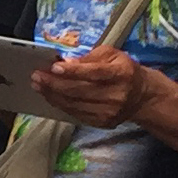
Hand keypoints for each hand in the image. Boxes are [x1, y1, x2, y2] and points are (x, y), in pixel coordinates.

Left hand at [33, 45, 151, 129]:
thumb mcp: (112, 55)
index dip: (73, 71)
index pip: (94, 73)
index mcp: (121, 74)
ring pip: (74, 104)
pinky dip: (60, 104)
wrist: (141, 96)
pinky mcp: (101, 122)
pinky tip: (50, 96)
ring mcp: (108, 112)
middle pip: (79, 90)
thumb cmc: (123, 70)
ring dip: (52, 95)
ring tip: (38, 85)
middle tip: (36, 76)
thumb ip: (89, 58)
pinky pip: (75, 113)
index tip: (54, 67)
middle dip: (54, 84)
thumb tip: (66, 63)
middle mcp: (116, 95)